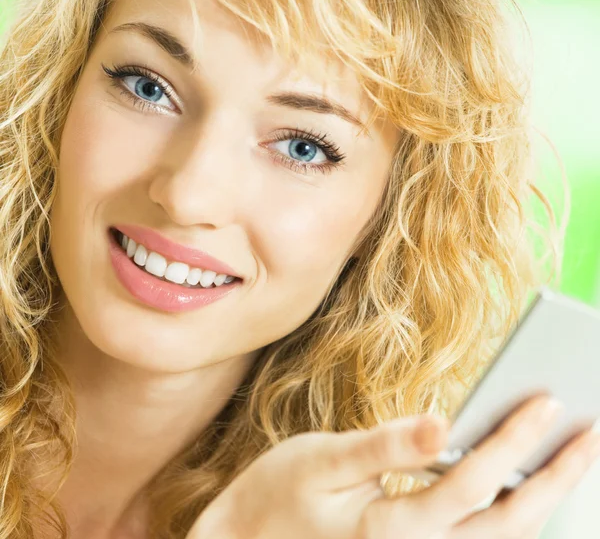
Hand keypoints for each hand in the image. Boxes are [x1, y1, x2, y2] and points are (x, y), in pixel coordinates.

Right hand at [186, 395, 599, 538]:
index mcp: (393, 528)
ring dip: (543, 498)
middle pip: (508, 522)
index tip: (547, 400)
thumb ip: (386, 448)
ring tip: (572, 456)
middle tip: (591, 431)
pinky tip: (523, 482)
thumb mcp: (324, 460)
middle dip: (555, 478)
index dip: (513, 440)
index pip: (473, 480)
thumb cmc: (282, 492)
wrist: (250, 538)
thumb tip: (443, 423)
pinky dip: (512, 512)